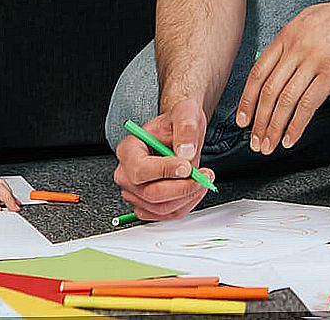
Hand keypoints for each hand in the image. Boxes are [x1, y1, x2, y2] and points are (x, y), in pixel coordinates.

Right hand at [112, 101, 216, 220]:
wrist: (178, 132)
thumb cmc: (176, 123)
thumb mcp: (184, 114)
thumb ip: (185, 130)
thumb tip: (185, 153)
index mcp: (128, 149)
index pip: (140, 169)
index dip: (165, 171)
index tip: (187, 167)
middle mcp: (126, 173)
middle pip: (151, 194)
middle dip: (182, 188)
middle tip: (203, 176)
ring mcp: (135, 192)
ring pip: (161, 208)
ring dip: (187, 197)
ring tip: (203, 180)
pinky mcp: (147, 205)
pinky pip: (166, 215)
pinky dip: (184, 205)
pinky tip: (194, 190)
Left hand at [237, 0, 329, 153]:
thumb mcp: (307, 22)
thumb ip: (291, 43)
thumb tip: (279, 64)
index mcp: (286, 36)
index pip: (258, 72)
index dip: (247, 99)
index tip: (242, 118)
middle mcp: (295, 48)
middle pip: (268, 90)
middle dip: (258, 121)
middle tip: (255, 140)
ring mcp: (313, 61)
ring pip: (285, 100)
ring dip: (274, 127)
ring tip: (269, 145)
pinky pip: (308, 105)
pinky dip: (296, 125)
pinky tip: (291, 138)